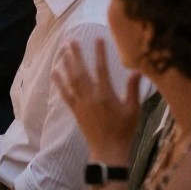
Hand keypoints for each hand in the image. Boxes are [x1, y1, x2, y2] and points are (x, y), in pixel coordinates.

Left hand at [54, 38, 141, 166]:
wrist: (108, 150)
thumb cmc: (124, 130)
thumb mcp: (133, 110)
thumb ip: (133, 90)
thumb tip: (137, 71)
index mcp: (106, 95)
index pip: (102, 69)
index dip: (99, 53)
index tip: (97, 39)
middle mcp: (91, 96)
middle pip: (81, 71)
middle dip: (76, 55)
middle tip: (71, 40)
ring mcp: (81, 103)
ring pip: (71, 80)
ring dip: (66, 64)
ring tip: (63, 50)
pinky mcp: (75, 110)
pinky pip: (65, 94)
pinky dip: (59, 82)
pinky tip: (54, 72)